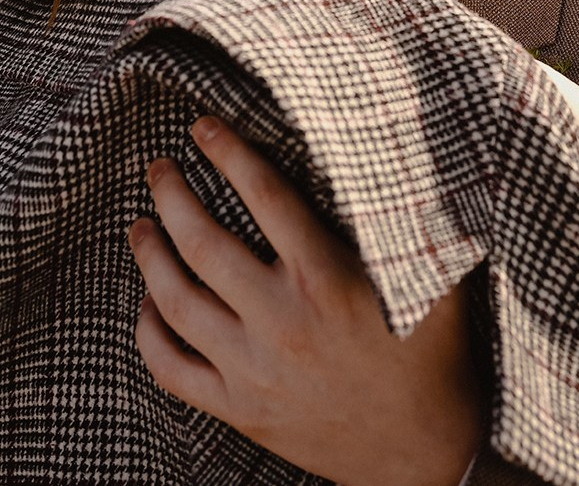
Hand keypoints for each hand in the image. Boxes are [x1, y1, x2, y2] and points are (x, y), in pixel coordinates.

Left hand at [129, 116, 482, 485]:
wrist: (427, 453)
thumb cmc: (434, 353)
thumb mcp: (438, 278)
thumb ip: (414, 219)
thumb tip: (400, 154)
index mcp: (327, 278)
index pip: (264, 195)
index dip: (228, 151)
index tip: (202, 126)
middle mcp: (282, 320)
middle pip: (202, 242)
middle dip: (171, 195)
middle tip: (158, 167)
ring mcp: (255, 370)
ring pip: (177, 301)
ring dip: (149, 256)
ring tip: (140, 225)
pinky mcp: (242, 410)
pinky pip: (173, 369)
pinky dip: (150, 333)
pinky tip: (148, 304)